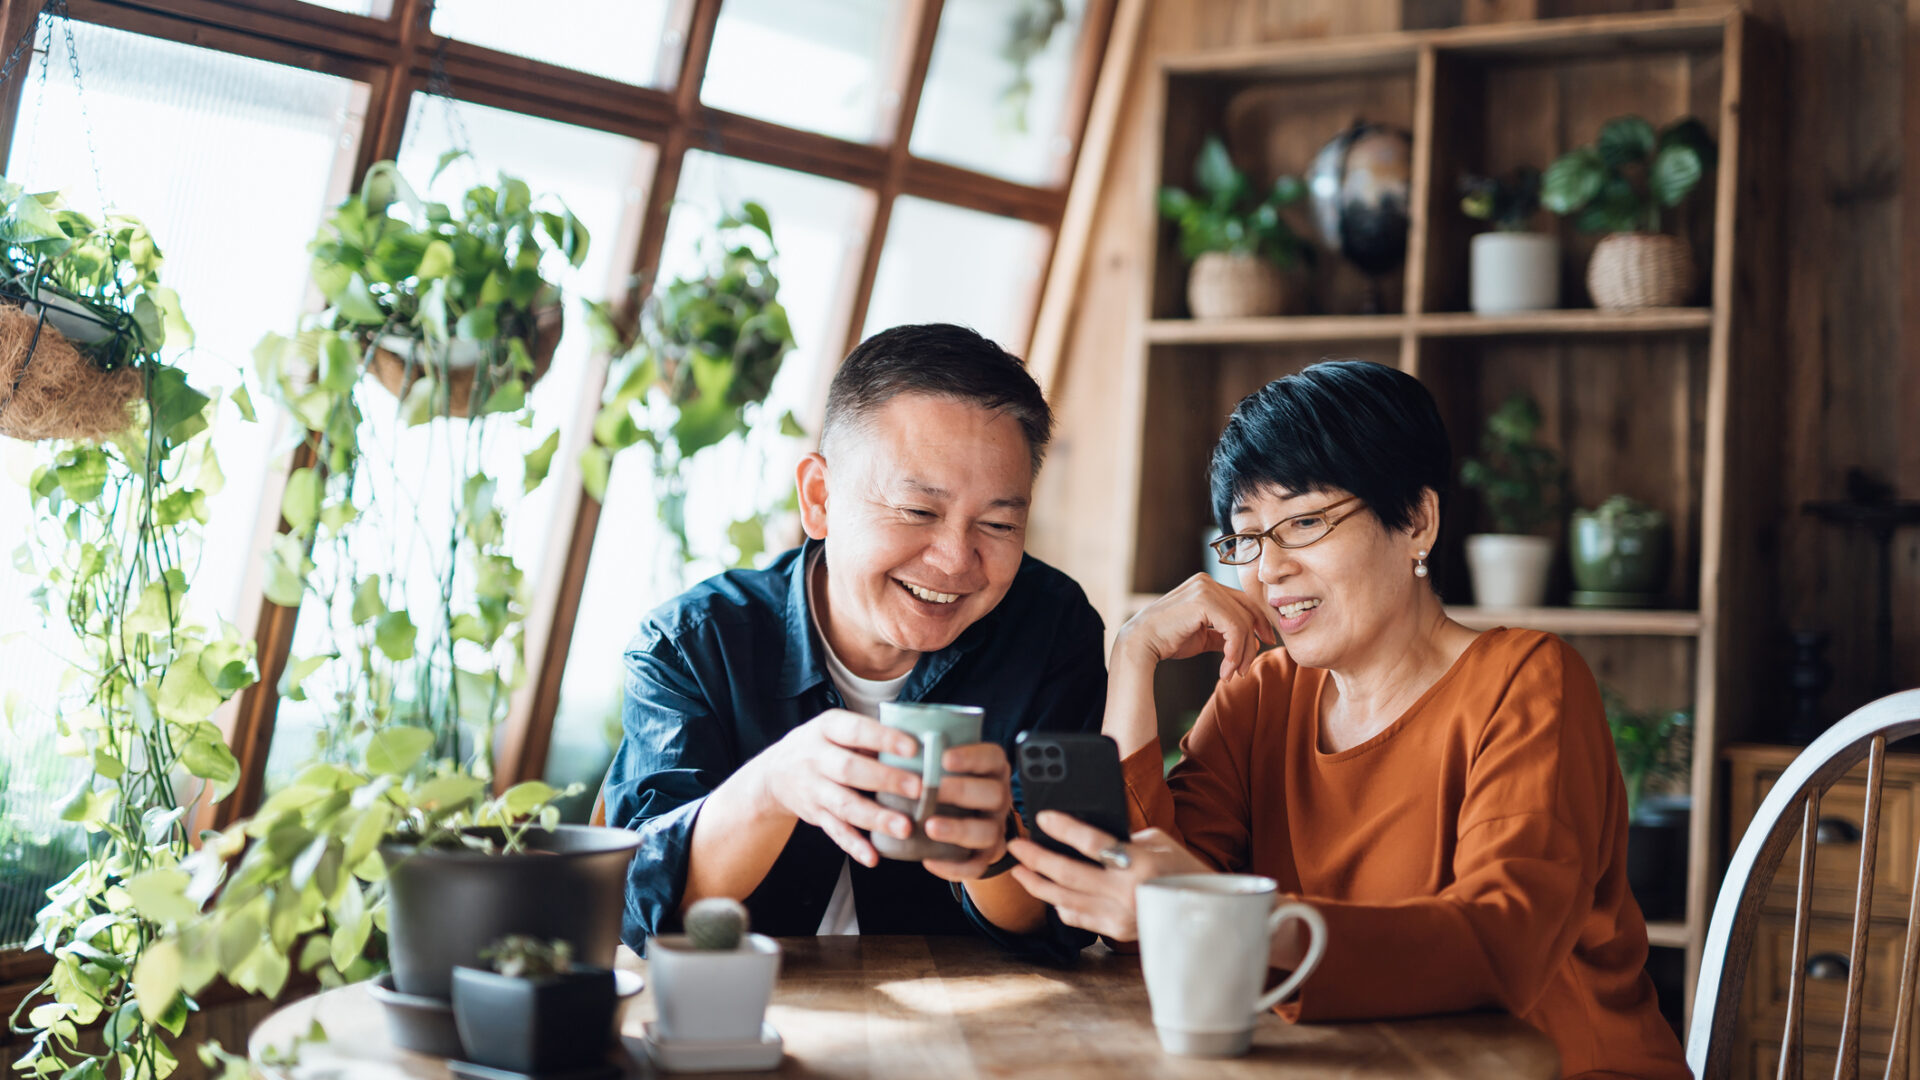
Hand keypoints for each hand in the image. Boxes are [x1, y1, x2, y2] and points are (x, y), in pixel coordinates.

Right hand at [750, 708, 923, 867]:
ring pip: (845, 805)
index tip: (913, 748)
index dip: (883, 739)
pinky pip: (835, 832)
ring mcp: (814, 789)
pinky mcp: (815, 816)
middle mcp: (816, 758)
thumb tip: (921, 747)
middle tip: (918, 789)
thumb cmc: (822, 746)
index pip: (856, 731)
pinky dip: (854, 846)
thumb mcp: (837, 729)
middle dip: (886, 780)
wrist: (774, 773)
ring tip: (904, 828)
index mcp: (827, 728)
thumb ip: (870, 737)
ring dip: (876, 818)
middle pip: (850, 769)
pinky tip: (873, 857)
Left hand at [920, 742, 1014, 881]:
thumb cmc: (947, 783)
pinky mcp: (986, 855)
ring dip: (958, 829)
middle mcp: (999, 797)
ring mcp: (995, 827)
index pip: (992, 757)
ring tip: (929, 827)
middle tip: (931, 791)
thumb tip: (888, 736)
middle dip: (962, 791)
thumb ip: (929, 753)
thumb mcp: (946, 764)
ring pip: (988, 832)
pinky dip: (954, 867)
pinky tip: (929, 861)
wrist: (966, 819)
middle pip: (995, 793)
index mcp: (992, 769)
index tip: (944, 757)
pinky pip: (977, 866)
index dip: (971, 756)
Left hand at [1007, 811, 1210, 940]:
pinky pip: (1077, 917)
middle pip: (1068, 873)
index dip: (1064, 829)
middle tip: (1015, 845)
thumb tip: (1085, 834)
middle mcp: (1127, 891)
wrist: (1205, 912)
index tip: (1041, 818)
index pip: (1093, 843)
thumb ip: (1123, 837)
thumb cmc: (1182, 868)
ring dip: (1037, 883)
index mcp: (1141, 863)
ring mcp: (1119, 915)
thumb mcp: (1159, 842)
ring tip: (1019, 869)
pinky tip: (1046, 891)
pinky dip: (1058, 903)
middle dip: (1036, 858)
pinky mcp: (1116, 931)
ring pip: (1064, 898)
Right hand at [1113, 573, 1276, 680]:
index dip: (1259, 623)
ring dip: (1241, 653)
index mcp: (1206, 585)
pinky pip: (1233, 628)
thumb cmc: (1167, 640)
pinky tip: (1225, 668)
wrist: (1140, 644)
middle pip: (1247, 611)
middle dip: (1252, 643)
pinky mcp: (1204, 601)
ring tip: (1231, 673)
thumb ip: (1222, 634)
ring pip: (1242, 622)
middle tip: (1245, 669)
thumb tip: (1249, 642)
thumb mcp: (1202, 635)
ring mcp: (1205, 588)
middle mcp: (1207, 582)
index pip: (1243, 602)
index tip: (1264, 644)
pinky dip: (1234, 651)